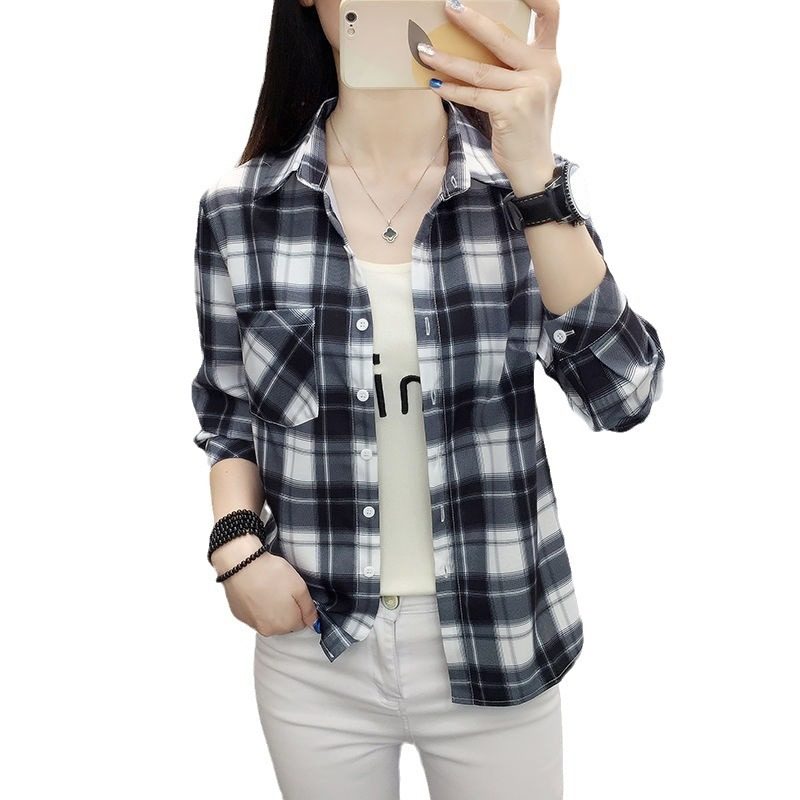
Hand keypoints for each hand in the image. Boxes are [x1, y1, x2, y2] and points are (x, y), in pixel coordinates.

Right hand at [211, 535, 319, 635]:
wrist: (242, 564)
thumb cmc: (271, 574)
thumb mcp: (300, 587)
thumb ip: (309, 609)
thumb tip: (314, 622)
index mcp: (287, 624)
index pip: (301, 622)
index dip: (300, 605)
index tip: (294, 592)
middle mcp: (269, 629)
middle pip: (285, 623)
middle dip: (286, 608)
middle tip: (282, 588)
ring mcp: (253, 624)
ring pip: (270, 619)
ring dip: (272, 607)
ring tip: (269, 588)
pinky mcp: (241, 615)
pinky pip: (255, 614)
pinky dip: (258, 605)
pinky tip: (257, 590)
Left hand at [418, 0, 561, 185]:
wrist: (534, 166)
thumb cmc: (523, 126)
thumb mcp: (527, 89)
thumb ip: (512, 66)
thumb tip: (472, 43)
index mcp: (549, 59)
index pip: (550, 14)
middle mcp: (544, 70)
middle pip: (502, 37)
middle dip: (472, 20)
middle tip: (448, 7)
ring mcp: (529, 90)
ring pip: (480, 70)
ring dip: (447, 60)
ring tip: (423, 51)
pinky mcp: (512, 110)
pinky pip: (474, 94)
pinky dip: (451, 90)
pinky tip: (434, 84)